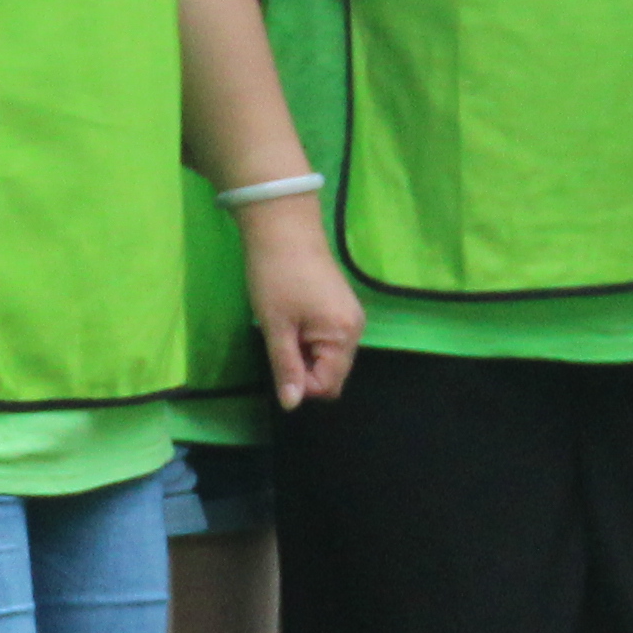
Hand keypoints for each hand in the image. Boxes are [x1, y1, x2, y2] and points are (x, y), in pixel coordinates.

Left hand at [242, 204, 358, 407]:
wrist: (282, 227)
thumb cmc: (277, 276)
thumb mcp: (276, 327)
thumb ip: (286, 368)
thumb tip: (291, 404)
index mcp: (344, 335)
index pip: (328, 385)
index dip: (301, 384)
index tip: (280, 361)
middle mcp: (355, 329)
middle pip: (333, 374)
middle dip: (305, 370)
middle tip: (280, 343)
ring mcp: (350, 317)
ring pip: (329, 357)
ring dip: (305, 354)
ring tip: (285, 329)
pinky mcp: (341, 307)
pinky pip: (329, 340)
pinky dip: (310, 340)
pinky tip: (293, 321)